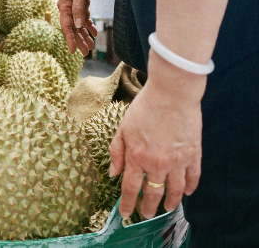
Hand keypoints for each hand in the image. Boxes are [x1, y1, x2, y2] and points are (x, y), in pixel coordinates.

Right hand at [57, 0, 97, 55]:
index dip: (70, 40)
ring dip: (85, 35)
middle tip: (85, 52)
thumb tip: (78, 26)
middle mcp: (67, 9)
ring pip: (79, 25)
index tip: (73, 51)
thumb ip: (79, 10)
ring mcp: (74, 6)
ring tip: (91, 45)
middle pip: (73, 28)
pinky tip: (94, 32)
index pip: (66, 27)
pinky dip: (89, 25)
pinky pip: (84, 18)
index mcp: (64, 7)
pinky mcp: (81, 3)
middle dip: (79, 40)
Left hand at [109, 51, 203, 218]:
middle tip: (146, 215)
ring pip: (175, 190)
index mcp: (137, 157)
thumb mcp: (122, 128)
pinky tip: (186, 193)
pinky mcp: (193, 154)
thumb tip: (113, 174)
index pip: (131, 189)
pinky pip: (193, 177)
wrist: (172, 93)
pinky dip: (190, 187)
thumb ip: (116, 152)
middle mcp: (157, 163)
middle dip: (148, 208)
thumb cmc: (144, 108)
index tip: (125, 214)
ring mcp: (177, 160)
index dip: (127, 204)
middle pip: (153, 194)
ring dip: (170, 202)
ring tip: (167, 209)